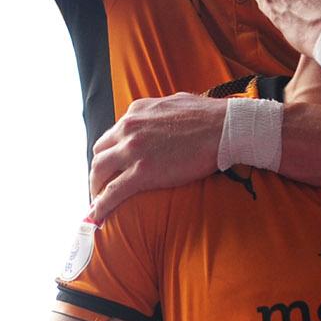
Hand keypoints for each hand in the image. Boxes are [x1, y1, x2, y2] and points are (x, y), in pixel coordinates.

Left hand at [89, 94, 228, 222]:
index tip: (113, 167)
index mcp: (136, 113)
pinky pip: (113, 192)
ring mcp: (133, 150)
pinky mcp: (142, 172)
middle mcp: (128, 128)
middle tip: (103, 186)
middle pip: (100, 153)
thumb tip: (159, 119)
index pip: (112, 135)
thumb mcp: (174, 103)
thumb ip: (158, 113)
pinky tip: (97, 217)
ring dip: (96, 188)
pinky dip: (101, 205)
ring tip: (99, 202)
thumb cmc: (209, 116)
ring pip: (99, 171)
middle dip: (99, 171)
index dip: (110, 154)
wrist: (224, 128)